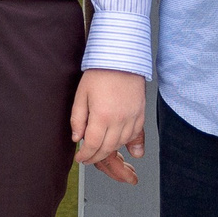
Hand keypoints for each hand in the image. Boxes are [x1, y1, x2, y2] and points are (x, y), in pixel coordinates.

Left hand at [70, 70, 146, 185]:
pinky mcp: (140, 113)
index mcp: (102, 115)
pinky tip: (122, 145)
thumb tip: (76, 138)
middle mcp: (119, 119)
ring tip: (101, 150)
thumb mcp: (81, 95)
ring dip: (111, 150)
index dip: (85, 155)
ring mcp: (132, 117)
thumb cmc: (100, 73)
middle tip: (88, 158)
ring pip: (122, 143)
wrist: (121, 58)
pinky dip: (127, 142)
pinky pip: (135, 134)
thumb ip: (78, 119)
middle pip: (107, 148)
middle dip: (96, 157)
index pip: (92, 144)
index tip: (80, 158)